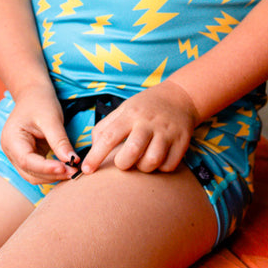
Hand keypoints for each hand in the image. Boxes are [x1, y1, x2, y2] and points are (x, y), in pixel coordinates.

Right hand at [0, 82, 79, 184]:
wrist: (33, 94)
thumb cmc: (40, 102)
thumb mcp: (51, 118)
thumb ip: (59, 140)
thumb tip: (72, 160)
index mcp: (11, 139)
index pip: (27, 161)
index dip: (46, 168)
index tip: (65, 168)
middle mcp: (11, 151)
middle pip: (30, 172)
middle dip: (52, 175)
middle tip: (75, 172)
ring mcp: (18, 156)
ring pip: (34, 176)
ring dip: (53, 176)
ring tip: (73, 172)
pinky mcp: (28, 158)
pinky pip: (39, 171)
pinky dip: (52, 172)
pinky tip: (67, 169)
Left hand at [80, 83, 197, 176]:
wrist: (180, 97)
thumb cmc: (145, 107)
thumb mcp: (123, 110)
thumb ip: (105, 128)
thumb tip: (93, 150)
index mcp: (130, 114)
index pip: (108, 136)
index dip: (95, 156)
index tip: (86, 170)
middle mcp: (148, 122)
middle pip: (132, 151)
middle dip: (123, 163)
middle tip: (123, 161)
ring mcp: (167, 132)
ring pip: (152, 161)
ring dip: (143, 168)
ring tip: (141, 160)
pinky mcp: (182, 141)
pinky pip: (169, 166)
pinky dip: (160, 168)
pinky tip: (157, 160)